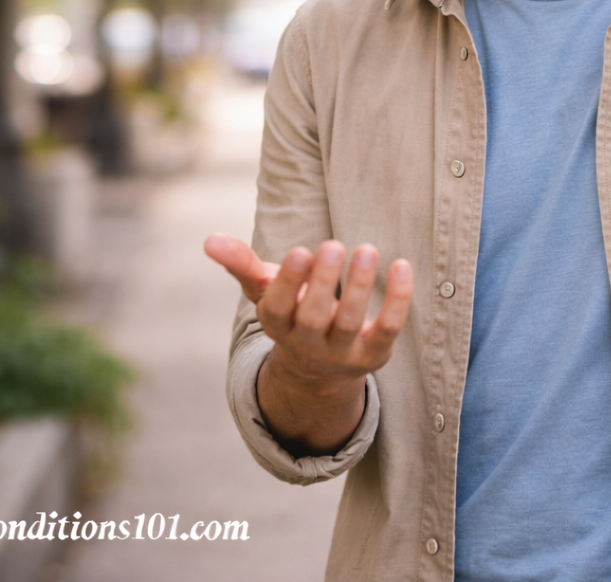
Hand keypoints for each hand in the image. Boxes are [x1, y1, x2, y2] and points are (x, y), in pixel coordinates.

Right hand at [204, 234, 412, 451]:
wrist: (319, 371)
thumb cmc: (291, 313)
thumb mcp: (266, 290)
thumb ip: (241, 263)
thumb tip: (209, 239)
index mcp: (278, 325)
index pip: (279, 308)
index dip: (289, 283)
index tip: (301, 250)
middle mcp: (307, 344)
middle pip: (313, 317)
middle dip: (323, 282)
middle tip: (333, 244)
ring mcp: (341, 353)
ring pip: (349, 323)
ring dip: (358, 286)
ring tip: (366, 248)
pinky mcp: (374, 354)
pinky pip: (387, 328)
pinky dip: (397, 300)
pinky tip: (401, 265)